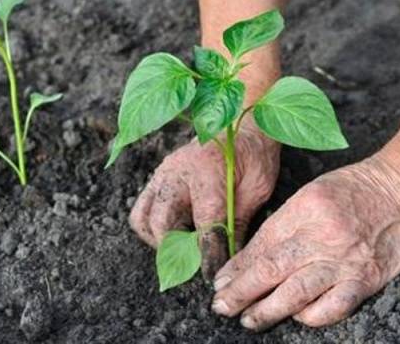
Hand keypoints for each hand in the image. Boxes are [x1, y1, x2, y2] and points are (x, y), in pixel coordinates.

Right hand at [129, 120, 279, 277]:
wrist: (240, 123)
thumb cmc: (253, 155)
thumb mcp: (257, 188)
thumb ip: (239, 222)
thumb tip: (230, 258)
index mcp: (208, 173)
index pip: (204, 224)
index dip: (207, 253)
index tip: (210, 275)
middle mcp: (178, 172)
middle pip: (162, 223)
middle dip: (177, 251)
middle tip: (194, 264)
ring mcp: (162, 174)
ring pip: (143, 218)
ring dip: (159, 240)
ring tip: (182, 248)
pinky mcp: (156, 178)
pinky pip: (141, 209)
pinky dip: (152, 228)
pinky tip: (175, 233)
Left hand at [212, 154, 399, 329]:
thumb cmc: (351, 191)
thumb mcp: (308, 196)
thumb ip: (280, 227)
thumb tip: (247, 259)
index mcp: (302, 210)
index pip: (260, 245)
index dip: (237, 268)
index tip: (220, 283)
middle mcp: (321, 236)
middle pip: (272, 270)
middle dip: (241, 292)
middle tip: (222, 306)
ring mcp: (344, 260)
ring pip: (297, 293)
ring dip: (268, 310)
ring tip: (248, 320)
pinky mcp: (366, 279)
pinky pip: (334, 306)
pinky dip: (312, 317)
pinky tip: (297, 317)